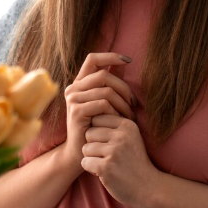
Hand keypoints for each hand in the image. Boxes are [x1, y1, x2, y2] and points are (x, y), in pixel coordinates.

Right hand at [63, 52, 135, 167]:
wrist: (82, 151)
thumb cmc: (97, 127)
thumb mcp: (106, 103)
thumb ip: (112, 83)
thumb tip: (124, 62)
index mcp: (80, 83)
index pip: (93, 59)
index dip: (110, 56)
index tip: (128, 60)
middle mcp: (73, 88)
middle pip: (104, 75)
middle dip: (124, 88)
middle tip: (134, 103)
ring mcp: (73, 99)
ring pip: (106, 90)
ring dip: (123, 103)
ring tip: (129, 116)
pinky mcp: (76, 111)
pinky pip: (103, 104)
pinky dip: (115, 112)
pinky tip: (119, 121)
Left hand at [81, 114, 160, 207]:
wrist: (149, 188)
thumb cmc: (135, 162)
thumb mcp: (131, 137)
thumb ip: (114, 126)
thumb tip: (91, 113)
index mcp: (128, 125)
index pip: (97, 118)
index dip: (98, 132)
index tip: (108, 143)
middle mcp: (121, 136)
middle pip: (89, 133)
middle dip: (93, 145)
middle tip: (107, 156)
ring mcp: (114, 152)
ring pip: (85, 148)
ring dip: (92, 158)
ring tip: (107, 164)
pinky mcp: (106, 167)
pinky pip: (85, 162)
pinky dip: (91, 169)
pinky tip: (104, 173)